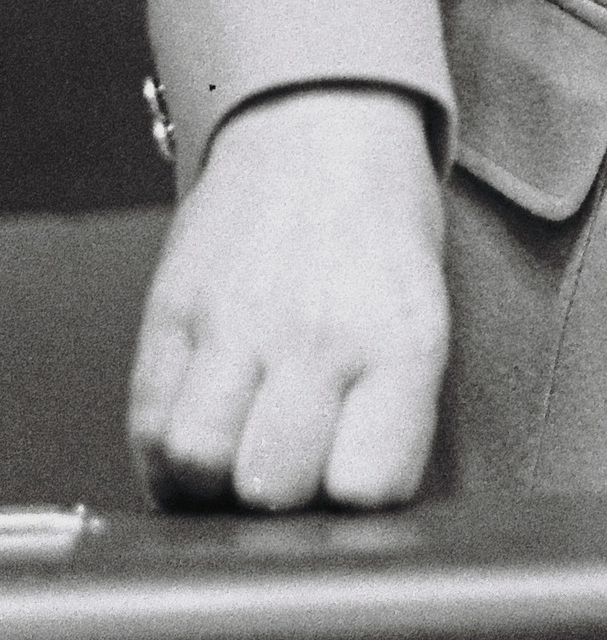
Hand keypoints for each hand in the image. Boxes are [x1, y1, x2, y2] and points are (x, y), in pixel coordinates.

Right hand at [129, 84, 448, 510]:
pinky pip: (149, 424)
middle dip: (281, 496)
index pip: (369, 487)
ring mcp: (237, 320)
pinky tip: (202, 424)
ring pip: (197, 463)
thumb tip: (350, 515)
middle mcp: (318, 333)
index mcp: (400, 339)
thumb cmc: (382, 231)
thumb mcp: (423, 318)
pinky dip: (166, 450)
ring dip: (214, 476)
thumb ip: (390, 416)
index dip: (355, 501)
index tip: (350, 479)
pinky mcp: (172, 310)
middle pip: (274, 487)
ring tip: (241, 444)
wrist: (322, 123)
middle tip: (292, 460)